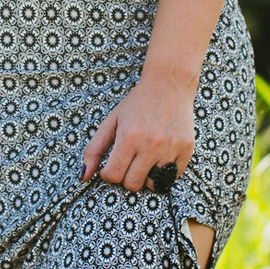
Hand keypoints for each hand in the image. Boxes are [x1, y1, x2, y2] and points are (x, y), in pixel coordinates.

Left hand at [79, 73, 196, 191]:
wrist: (169, 84)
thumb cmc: (137, 104)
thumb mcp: (111, 121)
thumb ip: (94, 149)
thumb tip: (83, 176)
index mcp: (129, 136)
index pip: (114, 175)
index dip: (108, 173)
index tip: (111, 164)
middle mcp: (151, 144)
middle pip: (133, 184)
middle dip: (126, 176)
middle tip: (128, 161)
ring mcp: (171, 148)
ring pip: (154, 185)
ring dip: (146, 176)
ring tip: (145, 159)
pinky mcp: (186, 149)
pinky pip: (173, 177)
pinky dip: (164, 172)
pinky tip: (160, 156)